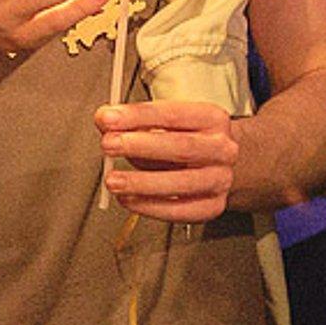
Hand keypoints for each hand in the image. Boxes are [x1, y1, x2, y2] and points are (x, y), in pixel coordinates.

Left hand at [95, 101, 237, 221]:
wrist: (220, 165)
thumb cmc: (188, 139)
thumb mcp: (166, 123)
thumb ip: (135, 122)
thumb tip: (104, 120)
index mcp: (212, 118)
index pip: (172, 114)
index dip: (137, 116)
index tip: (108, 118)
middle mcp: (221, 148)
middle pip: (180, 147)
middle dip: (140, 146)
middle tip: (109, 145)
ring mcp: (220, 179)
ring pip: (180, 183)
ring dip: (141, 182)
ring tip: (113, 180)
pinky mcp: (213, 206)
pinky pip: (180, 210)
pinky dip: (149, 206)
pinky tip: (128, 199)